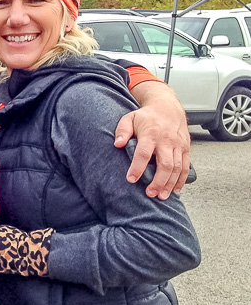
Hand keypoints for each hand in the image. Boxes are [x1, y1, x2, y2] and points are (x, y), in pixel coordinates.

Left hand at [115, 83, 190, 198]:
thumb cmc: (146, 116)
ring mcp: (178, 145)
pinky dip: (182, 180)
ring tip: (162, 196)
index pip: (144, 153)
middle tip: (150, 194)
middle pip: (165, 164)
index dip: (137, 167)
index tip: (131, 179)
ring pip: (178, 168)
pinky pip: (186, 166)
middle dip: (158, 181)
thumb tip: (117, 144)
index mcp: (151, 134)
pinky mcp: (186, 149)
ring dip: (170, 184)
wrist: (168, 107)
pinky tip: (175, 190)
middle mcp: (167, 140)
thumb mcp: (130, 118)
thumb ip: (122, 130)